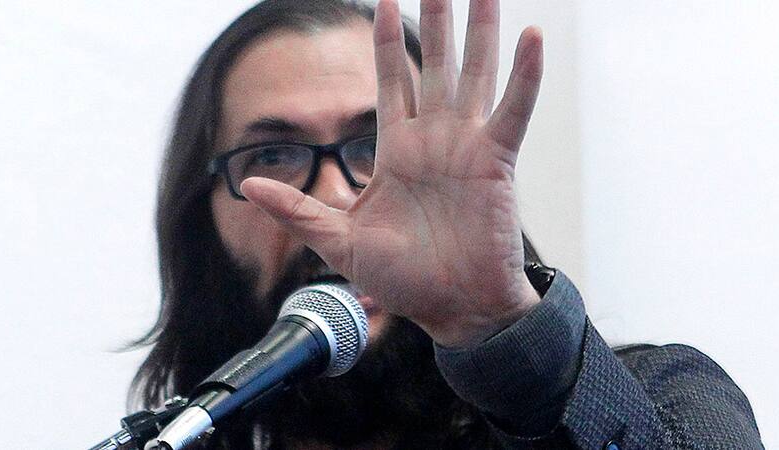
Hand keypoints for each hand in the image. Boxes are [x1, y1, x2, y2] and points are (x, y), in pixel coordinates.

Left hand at [241, 0, 543, 346]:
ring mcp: (467, 146)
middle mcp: (433, 139)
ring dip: (480, 31)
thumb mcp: (339, 243)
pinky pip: (512, 110)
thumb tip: (247, 185)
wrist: (453, 308)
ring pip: (473, 74)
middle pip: (433, 64)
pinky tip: (531, 36)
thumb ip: (297, 210)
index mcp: (396, 150)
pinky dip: (525, 75)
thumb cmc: (403, 280)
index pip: (389, 79)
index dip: (384, 37)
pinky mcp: (497, 162)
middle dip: (434, 20)